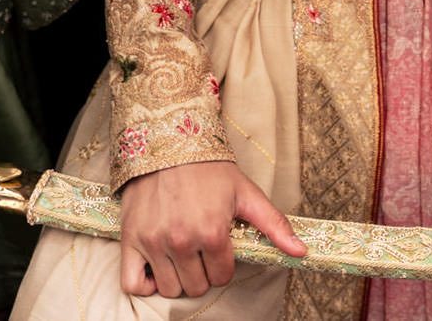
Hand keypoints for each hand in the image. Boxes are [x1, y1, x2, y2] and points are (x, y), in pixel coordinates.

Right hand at [118, 160, 306, 298]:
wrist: (167, 142)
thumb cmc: (208, 168)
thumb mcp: (245, 192)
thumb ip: (274, 224)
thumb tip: (301, 251)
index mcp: (212, 232)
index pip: (222, 277)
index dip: (223, 266)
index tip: (219, 249)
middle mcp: (181, 240)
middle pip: (196, 287)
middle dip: (202, 274)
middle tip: (200, 252)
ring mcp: (153, 242)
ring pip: (169, 288)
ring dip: (177, 278)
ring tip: (181, 256)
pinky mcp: (130, 239)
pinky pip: (132, 284)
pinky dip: (145, 284)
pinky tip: (156, 269)